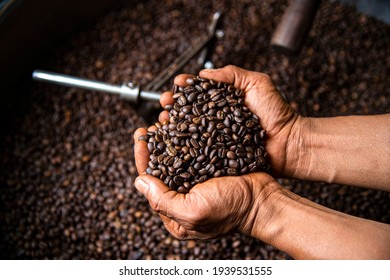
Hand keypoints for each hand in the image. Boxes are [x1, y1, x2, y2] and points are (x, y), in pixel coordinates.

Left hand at [134, 127, 279, 239]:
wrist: (263, 200)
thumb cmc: (231, 210)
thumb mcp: (193, 211)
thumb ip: (163, 200)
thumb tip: (140, 182)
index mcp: (175, 215)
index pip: (151, 186)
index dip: (143, 161)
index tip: (140, 140)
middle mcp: (184, 199)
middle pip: (161, 171)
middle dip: (153, 148)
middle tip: (147, 129)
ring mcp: (197, 183)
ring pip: (176, 159)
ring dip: (167, 140)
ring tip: (161, 122)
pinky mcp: (209, 170)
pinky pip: (192, 153)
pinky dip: (186, 139)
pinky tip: (181, 125)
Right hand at [159, 65, 300, 175]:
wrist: (288, 142)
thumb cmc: (277, 112)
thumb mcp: (258, 83)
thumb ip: (233, 74)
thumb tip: (204, 73)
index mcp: (224, 101)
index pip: (199, 91)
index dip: (185, 87)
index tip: (177, 83)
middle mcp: (217, 119)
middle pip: (189, 110)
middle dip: (173, 104)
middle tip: (165, 102)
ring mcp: (216, 137)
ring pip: (189, 130)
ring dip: (173, 125)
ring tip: (163, 121)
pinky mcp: (218, 155)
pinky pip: (197, 151)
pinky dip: (183, 147)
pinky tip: (172, 143)